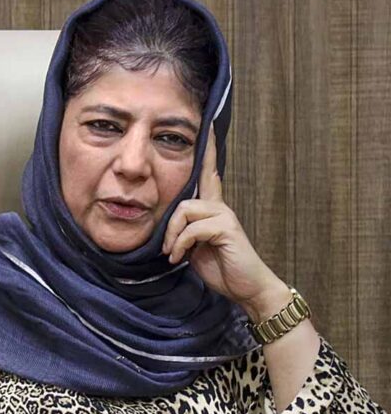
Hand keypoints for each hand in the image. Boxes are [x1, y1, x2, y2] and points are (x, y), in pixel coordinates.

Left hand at [161, 127, 289, 322]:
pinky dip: (182, 244)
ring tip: (173, 255)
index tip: (207, 125)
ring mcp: (224, 215)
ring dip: (173, 236)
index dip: (208, 150)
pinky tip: (181, 258)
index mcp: (212, 208)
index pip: (208, 173)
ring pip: (185, 211)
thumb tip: (167, 231)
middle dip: (169, 227)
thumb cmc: (222, 268)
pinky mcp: (226, 227)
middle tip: (167, 250)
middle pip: (182, 200)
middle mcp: (220, 206)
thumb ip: (183, 232)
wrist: (247, 288)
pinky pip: (193, 227)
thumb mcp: (194, 248)